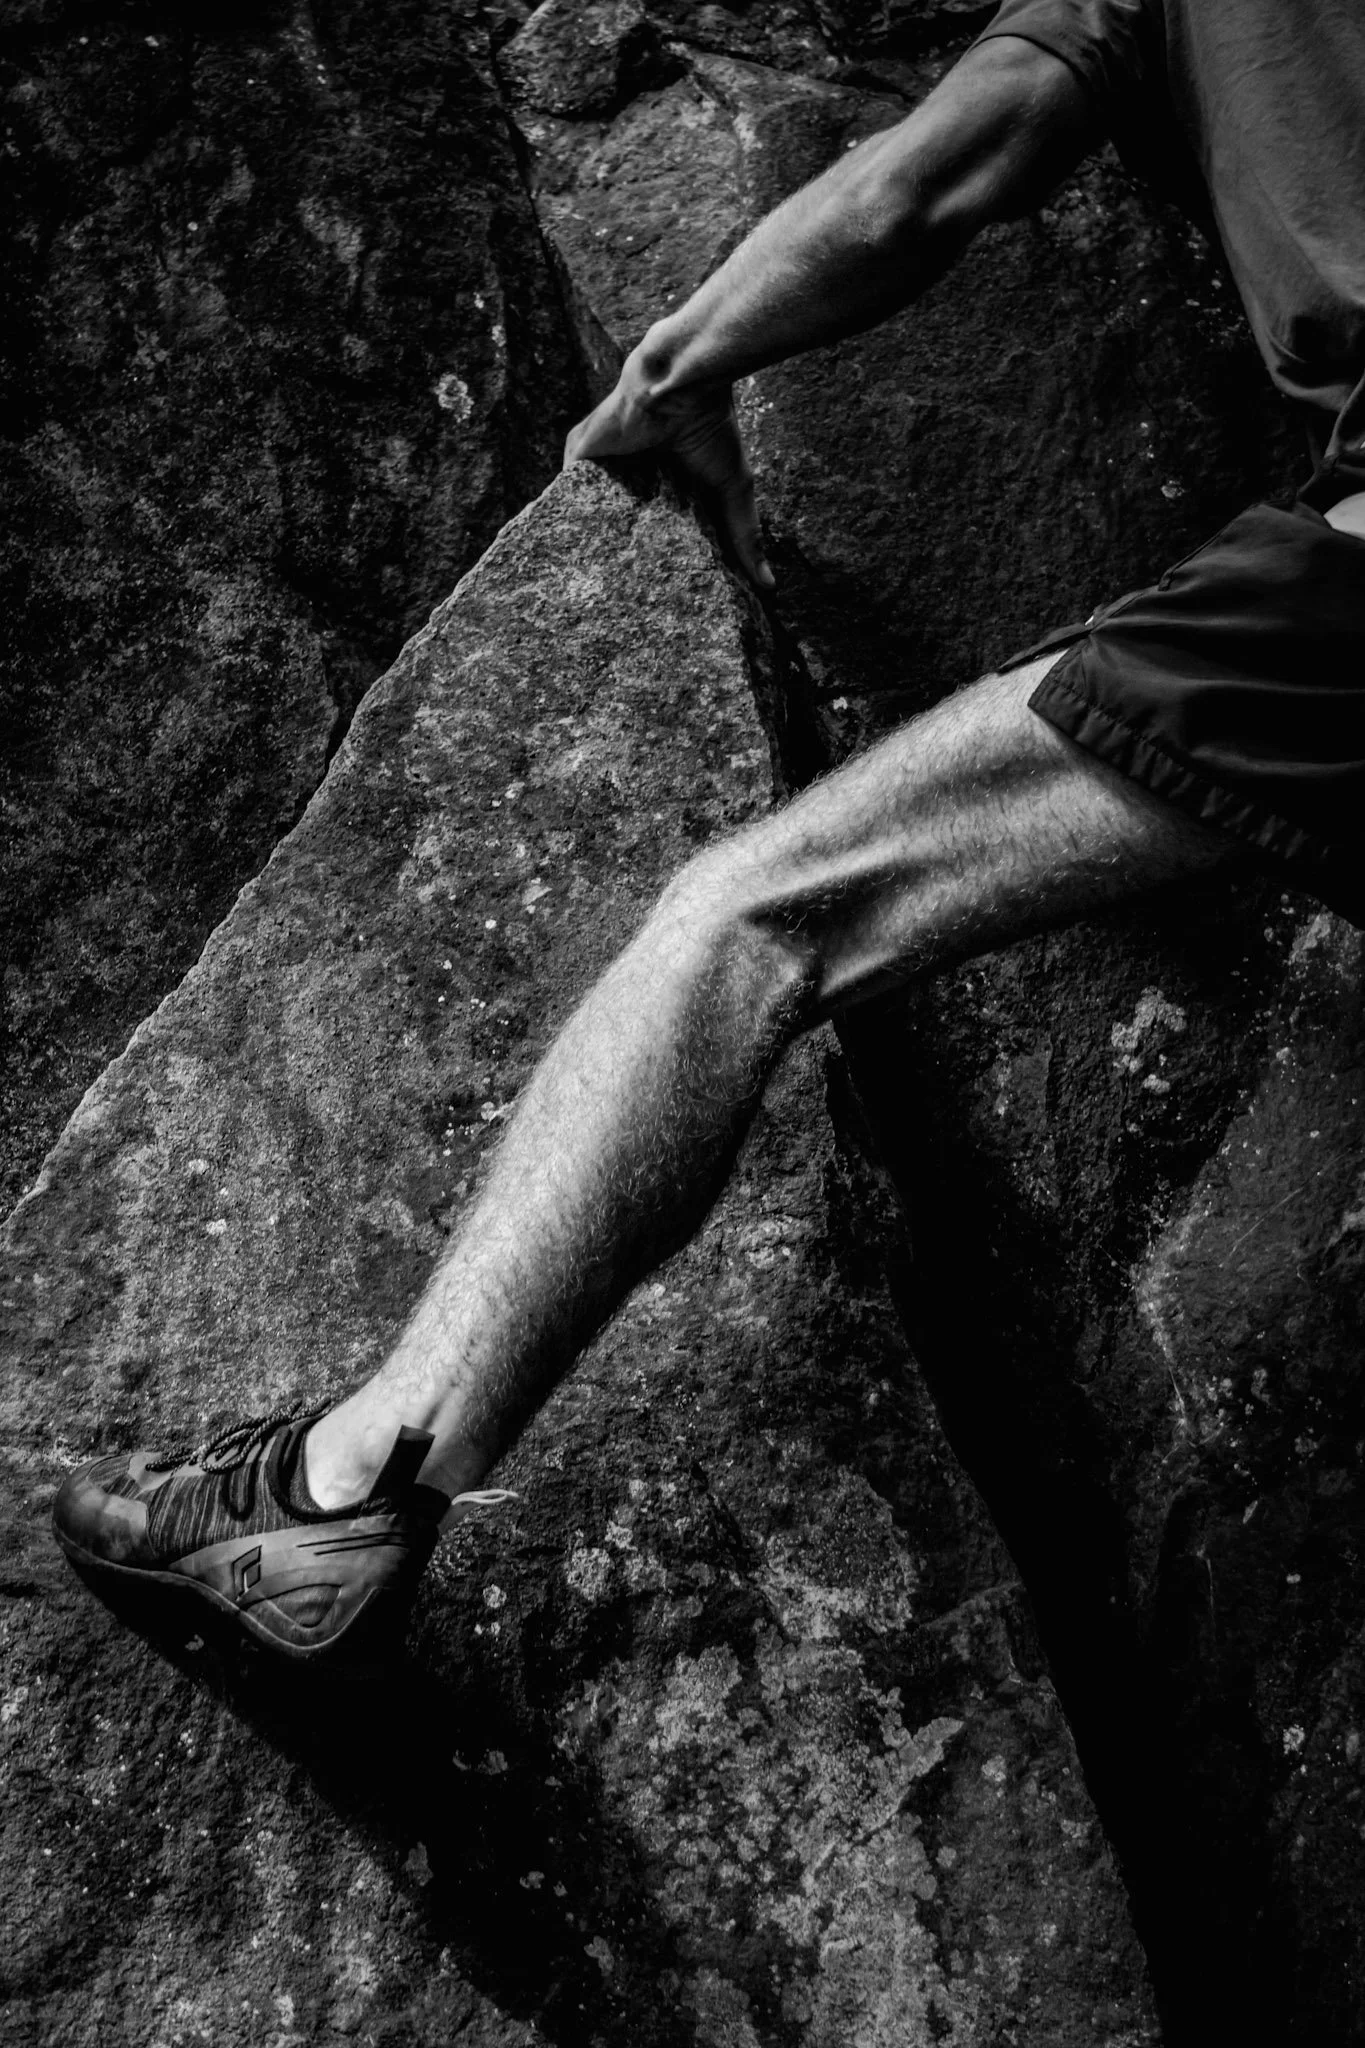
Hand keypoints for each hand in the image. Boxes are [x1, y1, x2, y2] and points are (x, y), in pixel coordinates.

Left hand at [565, 353, 774, 592]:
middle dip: (612, 555)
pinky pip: (563, 493)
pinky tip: (573, 554)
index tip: (649, 592)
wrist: (683, 382)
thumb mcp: (732, 490)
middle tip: (617, 599)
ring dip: (587, 540)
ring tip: (592, 583)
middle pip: (611, 521)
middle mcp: (623, 471)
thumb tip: (769, 585)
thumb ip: (745, 536)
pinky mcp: (579, 452)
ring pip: (585, 510)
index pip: (644, 523)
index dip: (645, 556)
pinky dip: (568, 519)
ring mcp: (598, 462)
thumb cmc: (711, 427)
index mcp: (655, 478)